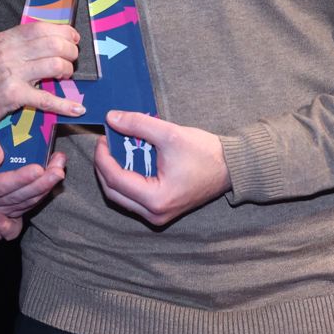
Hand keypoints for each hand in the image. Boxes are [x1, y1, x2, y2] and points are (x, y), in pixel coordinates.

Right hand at [0, 23, 83, 154]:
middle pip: (53, 43)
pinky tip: (76, 109)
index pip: (41, 27)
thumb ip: (15, 49)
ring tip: (65, 79)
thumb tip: (43, 47)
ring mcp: (9, 72)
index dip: (63, 32)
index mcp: (3, 39)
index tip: (73, 40)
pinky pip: (46, 98)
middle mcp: (7, 51)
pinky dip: (65, 105)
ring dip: (67, 72)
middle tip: (71, 62)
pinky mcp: (11, 95)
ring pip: (54, 64)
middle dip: (70, 52)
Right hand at [0, 133, 66, 217]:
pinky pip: (27, 206)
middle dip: (39, 184)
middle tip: (58, 170)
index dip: (18, 179)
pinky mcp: (7, 212)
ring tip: (59, 171)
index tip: (38, 169)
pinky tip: (53, 181)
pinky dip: (42, 194)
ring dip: (45, 188)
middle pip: (14, 198)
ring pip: (24, 204)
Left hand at [92, 110, 230, 226]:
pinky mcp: (161, 210)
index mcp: (156, 199)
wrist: (230, 168)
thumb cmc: (204, 153)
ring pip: (121, 197)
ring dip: (114, 173)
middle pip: (113, 192)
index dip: (103, 158)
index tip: (102, 137)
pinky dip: (127, 179)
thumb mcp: (170, 133)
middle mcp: (154, 214)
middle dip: (104, 166)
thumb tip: (111, 118)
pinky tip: (130, 160)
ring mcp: (158, 216)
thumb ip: (138, 124)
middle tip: (106, 143)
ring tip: (116, 149)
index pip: (115, 179)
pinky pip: (133, 198)